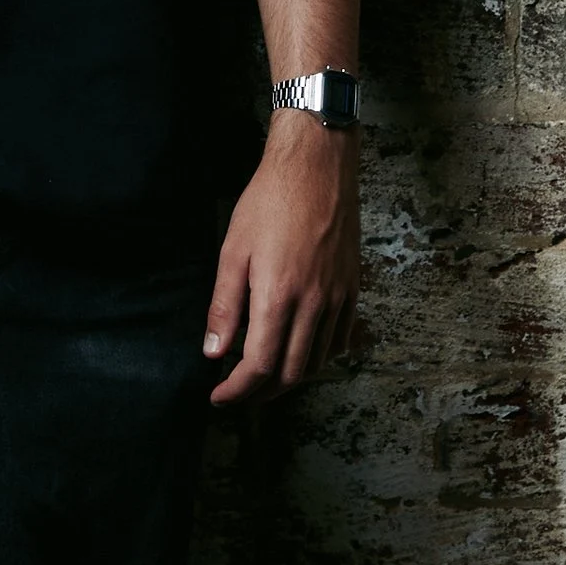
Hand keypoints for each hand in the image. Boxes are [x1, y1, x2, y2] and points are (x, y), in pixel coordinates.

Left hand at [204, 119, 360, 407]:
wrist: (317, 167)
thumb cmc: (270, 202)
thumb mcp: (233, 251)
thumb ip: (224, 307)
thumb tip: (213, 352)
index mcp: (279, 295)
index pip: (260, 366)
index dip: (237, 391)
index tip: (219, 397)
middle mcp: (314, 303)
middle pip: (292, 374)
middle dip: (262, 395)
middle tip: (238, 394)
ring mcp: (338, 298)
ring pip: (318, 362)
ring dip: (290, 380)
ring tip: (264, 378)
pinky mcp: (353, 289)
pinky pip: (340, 340)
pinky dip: (319, 357)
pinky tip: (300, 351)